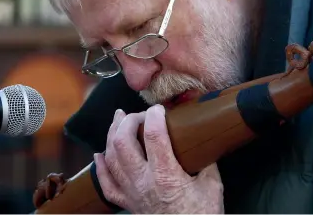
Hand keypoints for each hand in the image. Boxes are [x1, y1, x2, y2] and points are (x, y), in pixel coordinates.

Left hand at [94, 105, 223, 213]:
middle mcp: (143, 181)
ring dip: (111, 135)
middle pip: (123, 142)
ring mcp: (131, 193)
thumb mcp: (212, 187)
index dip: (154, 115)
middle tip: (137, 114)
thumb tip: (202, 141)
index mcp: (166, 175)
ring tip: (117, 120)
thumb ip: (206, 162)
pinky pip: (106, 184)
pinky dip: (100, 167)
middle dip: (127, 121)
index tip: (159, 109)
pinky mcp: (127, 204)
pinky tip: (99, 154)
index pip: (154, 135)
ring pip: (111, 158)